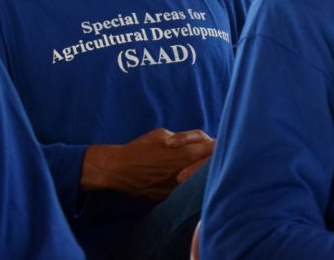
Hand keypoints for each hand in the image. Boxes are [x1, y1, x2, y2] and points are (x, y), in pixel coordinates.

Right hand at [81, 128, 214, 200]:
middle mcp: (182, 174)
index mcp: (183, 156)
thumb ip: (186, 137)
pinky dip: (184, 184)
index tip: (217, 145)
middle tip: (210, 156)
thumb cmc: (139, 148)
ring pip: (197, 182)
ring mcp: (175, 189)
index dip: (216, 148)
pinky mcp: (167, 198)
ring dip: (198, 173)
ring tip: (194, 166)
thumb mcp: (162, 134)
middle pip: (209, 169)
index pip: (211, 152)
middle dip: (211, 161)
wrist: (116, 170)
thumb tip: (204, 141)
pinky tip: (178, 178)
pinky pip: (182, 191)